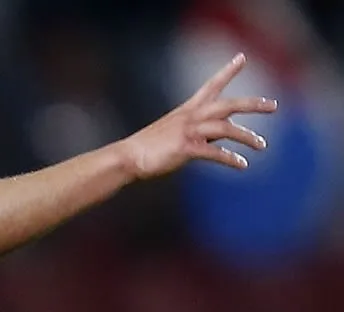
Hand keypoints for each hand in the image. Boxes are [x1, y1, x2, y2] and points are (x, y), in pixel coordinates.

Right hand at [120, 53, 277, 178]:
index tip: (242, 57)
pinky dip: (230, 158)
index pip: (211, 85)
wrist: (128, 156)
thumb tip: (214, 134)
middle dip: (253, 104)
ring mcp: (189, 132)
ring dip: (247, 136)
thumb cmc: (147, 146)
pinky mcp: (186, 149)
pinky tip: (242, 164)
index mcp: (187, 109)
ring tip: (262, 145)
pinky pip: (215, 152)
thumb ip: (194, 128)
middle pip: (229, 104)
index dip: (227, 71)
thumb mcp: (172, 130)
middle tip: (273, 105)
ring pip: (226, 129)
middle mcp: (191, 116)